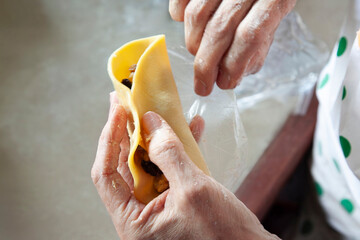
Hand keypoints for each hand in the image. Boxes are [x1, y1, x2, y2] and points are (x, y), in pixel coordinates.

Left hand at [91, 92, 277, 238]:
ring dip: (156, 137)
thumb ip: (168, 153)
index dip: (110, 139)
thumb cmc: (224, 234)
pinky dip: (178, 149)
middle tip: (128, 103)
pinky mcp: (175, 201)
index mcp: (134, 221)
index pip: (107, 174)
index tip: (118, 110)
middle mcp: (140, 215)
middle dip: (129, 132)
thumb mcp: (193, 189)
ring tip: (158, 109)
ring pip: (148, 164)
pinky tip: (191, 128)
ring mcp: (158, 208)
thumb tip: (151, 123)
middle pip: (126, 166)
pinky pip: (169, 169)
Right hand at [169, 0, 295, 95]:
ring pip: (197, 15)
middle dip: (206, 65)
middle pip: (219, 29)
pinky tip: (187, 25)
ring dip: (194, 43)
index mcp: (274, 0)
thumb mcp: (273, 21)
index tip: (225, 84)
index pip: (250, 36)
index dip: (233, 65)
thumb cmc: (265, 0)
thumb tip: (232, 77)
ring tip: (199, 54)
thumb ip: (257, 47)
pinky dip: (178, 15)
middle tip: (203, 84)